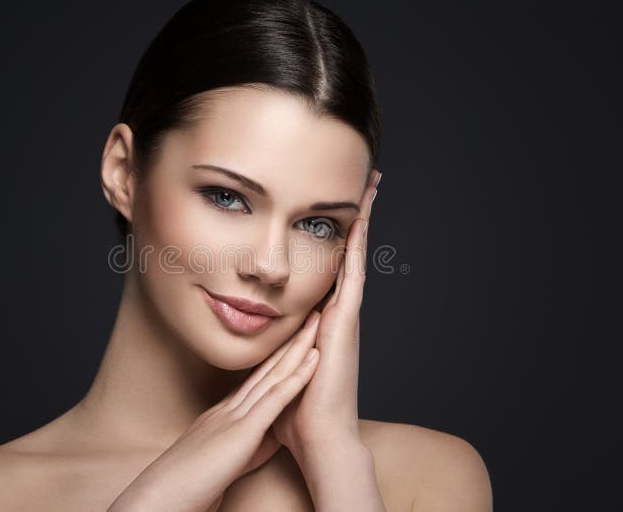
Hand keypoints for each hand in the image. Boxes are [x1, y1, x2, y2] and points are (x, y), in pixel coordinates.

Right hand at [106, 313, 324, 511]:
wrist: (164, 497)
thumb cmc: (188, 487)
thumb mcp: (224, 461)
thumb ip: (249, 447)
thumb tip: (272, 439)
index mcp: (225, 416)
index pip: (258, 380)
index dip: (278, 358)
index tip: (295, 339)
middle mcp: (230, 409)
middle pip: (268, 369)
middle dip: (291, 343)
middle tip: (311, 317)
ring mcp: (236, 416)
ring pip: (274, 374)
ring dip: (299, 347)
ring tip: (318, 322)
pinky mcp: (243, 431)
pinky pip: (275, 398)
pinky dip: (297, 376)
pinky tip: (314, 358)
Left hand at [272, 170, 381, 457]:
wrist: (321, 440)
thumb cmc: (300, 411)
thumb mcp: (282, 369)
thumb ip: (276, 349)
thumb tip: (254, 340)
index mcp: (323, 322)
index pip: (329, 271)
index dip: (333, 240)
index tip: (334, 210)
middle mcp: (339, 314)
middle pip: (348, 255)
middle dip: (355, 218)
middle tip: (364, 182)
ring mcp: (346, 317)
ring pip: (354, 257)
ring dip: (361, 221)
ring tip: (368, 187)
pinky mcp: (345, 324)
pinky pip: (353, 276)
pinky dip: (357, 247)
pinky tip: (359, 219)